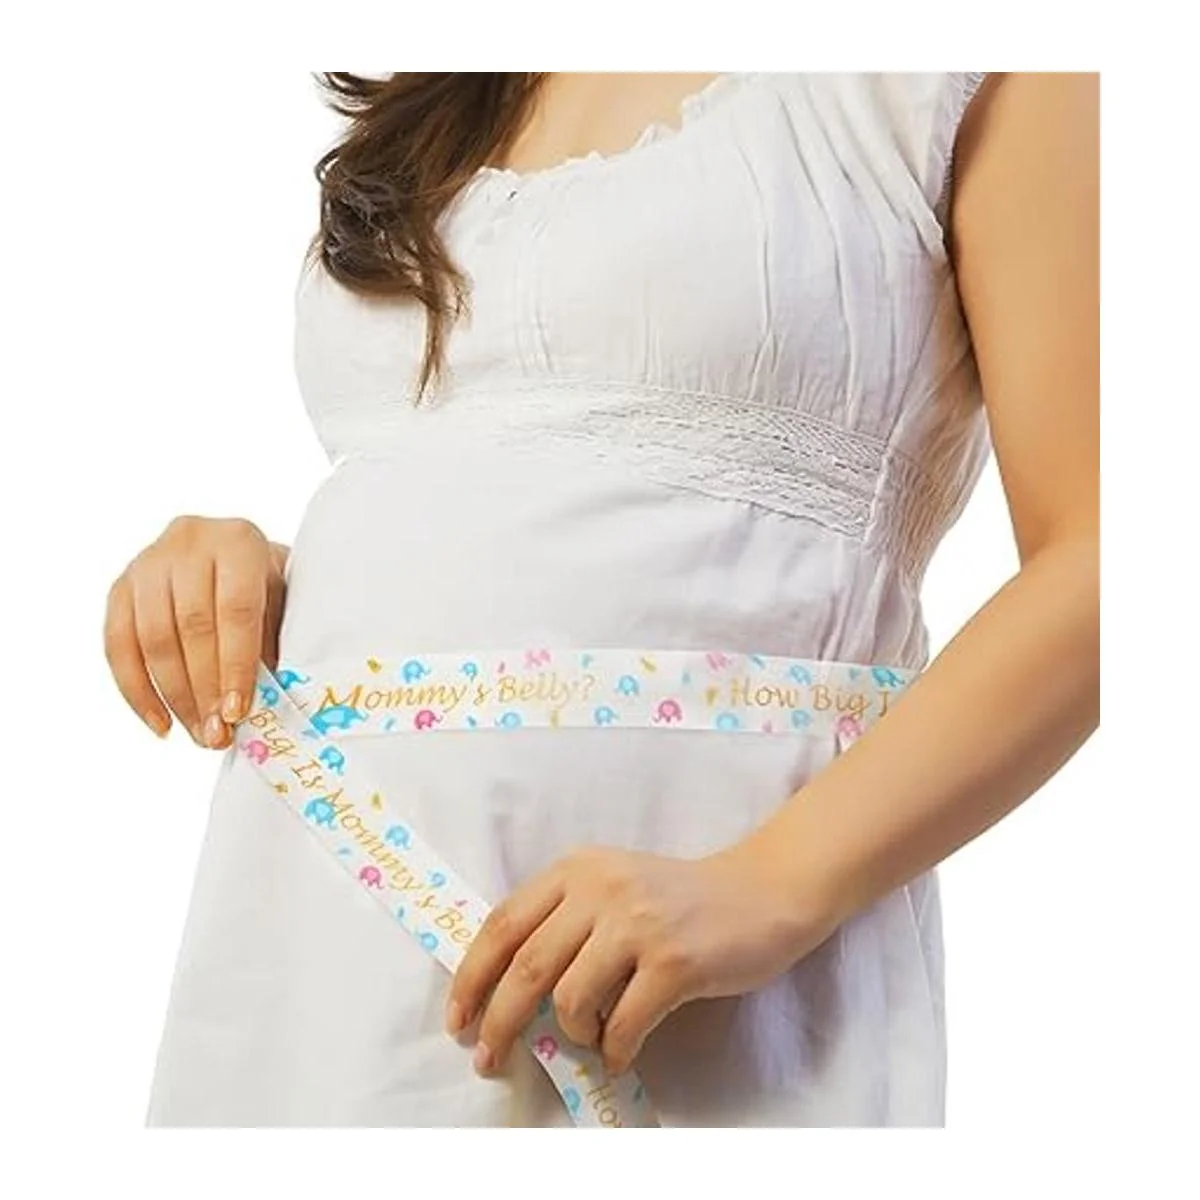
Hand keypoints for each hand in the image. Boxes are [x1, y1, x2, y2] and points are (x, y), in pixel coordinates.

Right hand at [104, 515, 287, 746]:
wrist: (229, 551)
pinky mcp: (120, 586)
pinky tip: (161, 724)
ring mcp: (148, 562)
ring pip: (153, 639)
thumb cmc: (264, 585)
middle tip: (217, 734)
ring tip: (197, 734)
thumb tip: (262, 710)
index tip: (237, 712)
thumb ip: (271, 645)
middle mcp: (189, 542)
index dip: (235, 665)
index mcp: (239, 541)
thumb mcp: (282, 603)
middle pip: (192, 627)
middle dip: (205, 689)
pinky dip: (137, 692)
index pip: (235, 611)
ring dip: (175, 697)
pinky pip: (118, 646)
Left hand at [444, 840, 830, 1077]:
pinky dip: (613, 1050)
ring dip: (569, 1036)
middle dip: (498, 1022)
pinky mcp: (674, 962)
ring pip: (569, 1000)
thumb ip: (563, 919)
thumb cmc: (677, 899)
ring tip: (590, 1039)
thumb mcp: (611, 887)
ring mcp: (639, 924)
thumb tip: (504, 989)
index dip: (471, 975)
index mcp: (576, 869)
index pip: (503, 923)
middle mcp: (601, 890)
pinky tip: (620, 1051)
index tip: (458, 1017)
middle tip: (487, 1058)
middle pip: (526, 967)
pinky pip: (622, 1025)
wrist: (758, 893)